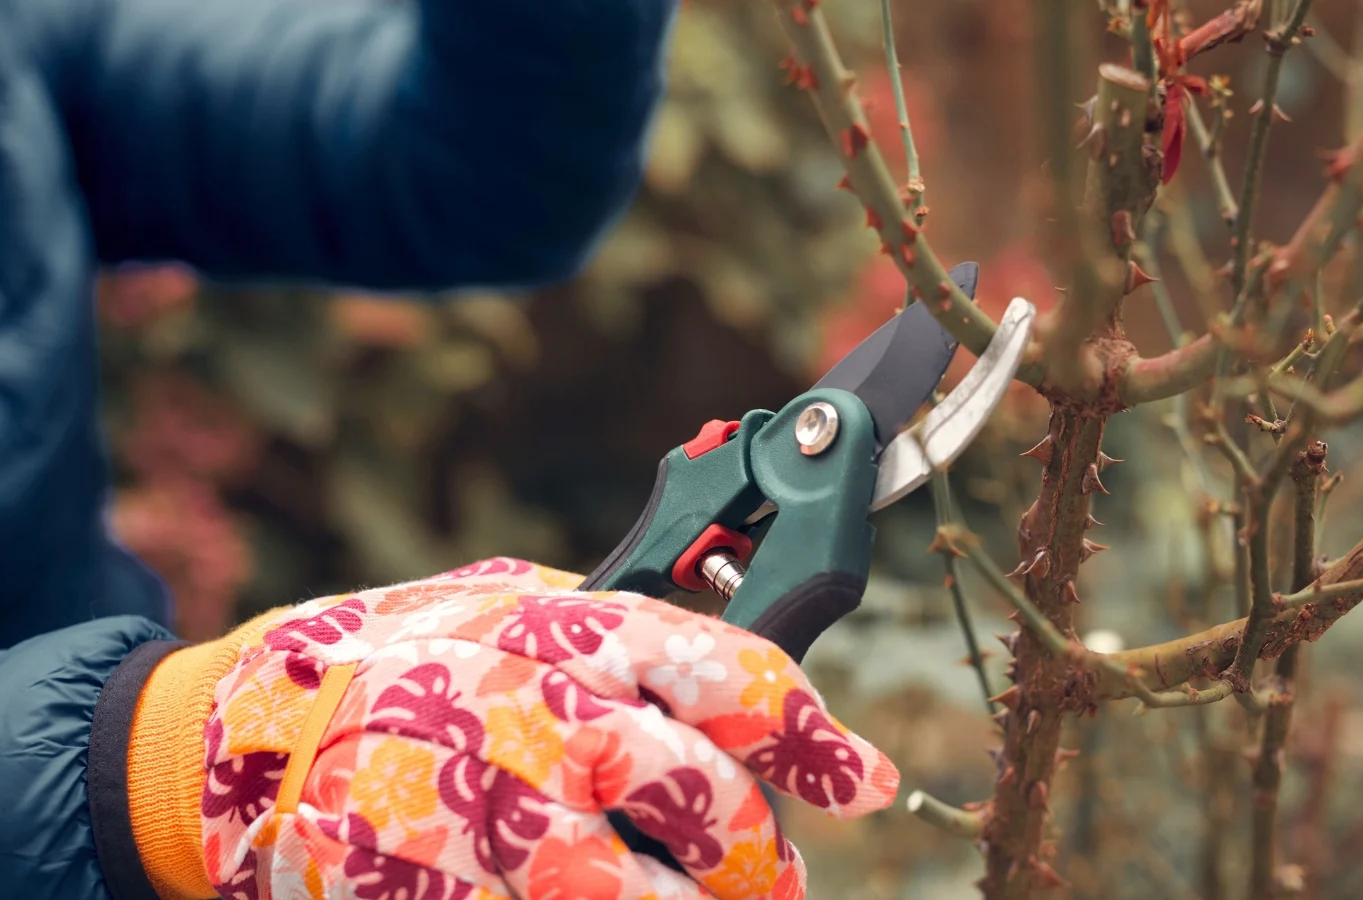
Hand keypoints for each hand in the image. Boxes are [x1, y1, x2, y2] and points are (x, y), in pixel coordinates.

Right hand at [198, 558, 898, 898]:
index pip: (742, 683)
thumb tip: (724, 670)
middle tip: (774, 874)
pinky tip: (600, 896)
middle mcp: (555, 727)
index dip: (820, 739)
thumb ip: (616, 633)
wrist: (238, 740)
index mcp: (579, 637)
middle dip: (764, 858)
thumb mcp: (509, 605)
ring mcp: (505, 827)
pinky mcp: (460, 898)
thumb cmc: (391, 657)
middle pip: (720, 812)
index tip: (866, 781)